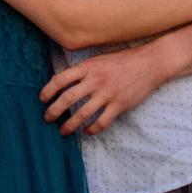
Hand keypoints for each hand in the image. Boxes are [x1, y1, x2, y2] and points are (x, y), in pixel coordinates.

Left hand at [39, 43, 166, 136]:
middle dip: (54, 111)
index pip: (60, 79)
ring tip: (63, 131)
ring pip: (82, 114)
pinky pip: (101, 122)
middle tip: (47, 118)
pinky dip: (92, 130)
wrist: (149, 63)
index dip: (48, 90)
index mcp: (88, 67)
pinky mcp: (119, 105)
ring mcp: (107, 93)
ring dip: (70, 125)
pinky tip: (86, 132)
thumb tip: (63, 82)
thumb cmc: (122, 61)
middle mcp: (95, 80)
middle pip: (68, 98)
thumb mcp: (98, 60)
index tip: (42, 99)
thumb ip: (82, 71)